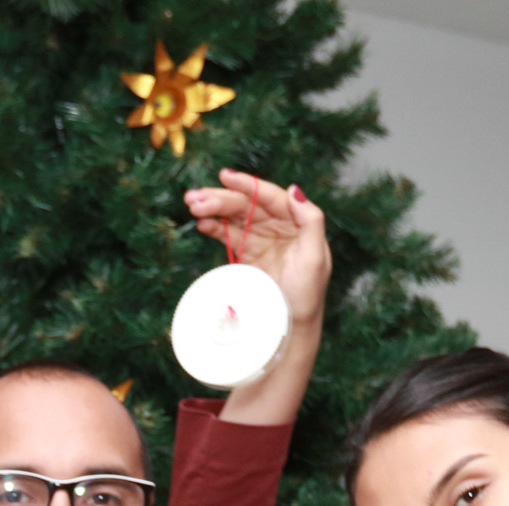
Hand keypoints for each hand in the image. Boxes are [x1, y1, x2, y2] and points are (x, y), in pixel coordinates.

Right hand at [184, 171, 330, 324]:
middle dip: (221, 199)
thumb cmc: (307, 294)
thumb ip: (310, 220)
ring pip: (234, 217)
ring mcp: (261, 240)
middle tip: (195, 198)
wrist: (290, 327)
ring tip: (192, 206)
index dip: (247, 184)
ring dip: (212, 209)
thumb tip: (294, 189)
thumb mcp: (316, 257)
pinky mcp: (247, 255)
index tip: (225, 177)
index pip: (269, 196)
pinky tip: (202, 223)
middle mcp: (278, 227)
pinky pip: (228, 235)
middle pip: (247, 205)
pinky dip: (214, 227)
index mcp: (296, 222)